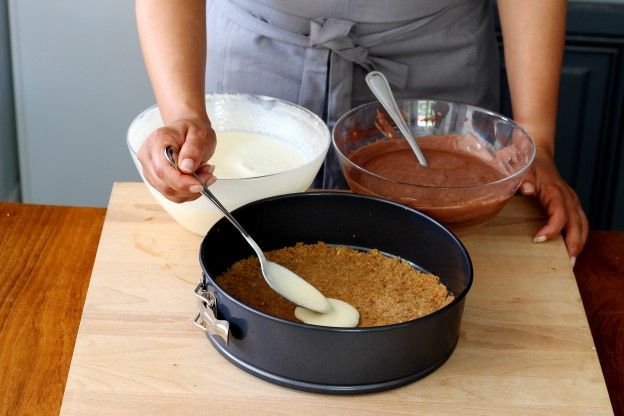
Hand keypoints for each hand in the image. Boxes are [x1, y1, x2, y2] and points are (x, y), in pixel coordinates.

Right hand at [137, 118, 216, 202]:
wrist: (188, 131)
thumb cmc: (192, 130)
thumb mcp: (200, 134)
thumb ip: (194, 149)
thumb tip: (186, 168)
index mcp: (157, 141)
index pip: (162, 169)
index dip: (181, 181)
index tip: (199, 184)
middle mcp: (149, 156)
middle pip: (164, 184)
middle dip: (190, 186)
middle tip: (208, 175)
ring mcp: (150, 169)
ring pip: (169, 192)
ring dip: (191, 190)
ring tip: (204, 174)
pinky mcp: (157, 180)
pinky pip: (172, 194)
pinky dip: (188, 192)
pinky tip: (197, 180)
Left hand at [519, 149, 588, 263]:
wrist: (539, 158)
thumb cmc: (529, 166)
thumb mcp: (522, 170)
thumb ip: (522, 179)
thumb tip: (526, 189)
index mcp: (555, 191)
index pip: (559, 213)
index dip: (552, 228)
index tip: (538, 240)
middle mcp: (568, 198)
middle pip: (577, 223)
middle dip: (573, 244)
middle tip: (567, 263)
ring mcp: (572, 202)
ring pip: (582, 225)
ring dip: (579, 244)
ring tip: (571, 263)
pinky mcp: (572, 207)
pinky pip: (580, 224)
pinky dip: (578, 238)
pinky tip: (571, 252)